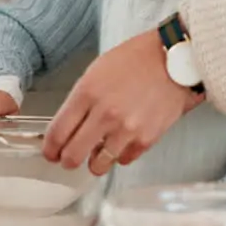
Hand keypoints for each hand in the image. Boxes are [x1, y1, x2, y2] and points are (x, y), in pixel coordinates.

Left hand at [43, 29, 204, 175]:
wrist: (175, 60)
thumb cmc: (138, 59)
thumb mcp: (98, 70)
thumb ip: (81, 99)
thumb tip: (69, 126)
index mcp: (87, 93)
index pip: (57, 133)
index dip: (50, 149)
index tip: (51, 152)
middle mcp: (104, 114)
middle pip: (72, 156)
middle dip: (67, 160)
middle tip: (69, 158)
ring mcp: (126, 129)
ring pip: (97, 165)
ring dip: (95, 162)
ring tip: (98, 153)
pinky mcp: (146, 139)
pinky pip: (124, 160)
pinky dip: (121, 155)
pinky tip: (123, 142)